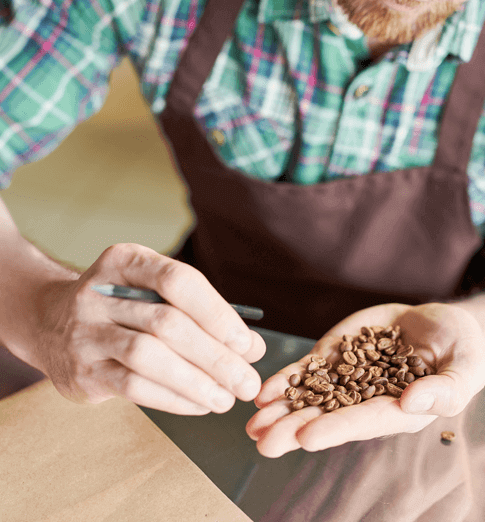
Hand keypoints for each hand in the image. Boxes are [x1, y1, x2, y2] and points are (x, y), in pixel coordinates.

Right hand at [32, 243, 265, 414]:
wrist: (52, 324)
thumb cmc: (123, 307)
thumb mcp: (155, 294)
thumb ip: (202, 314)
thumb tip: (252, 349)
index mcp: (126, 260)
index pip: (178, 280)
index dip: (216, 313)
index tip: (247, 344)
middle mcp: (101, 291)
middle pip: (167, 323)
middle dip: (215, 356)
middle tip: (247, 382)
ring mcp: (86, 331)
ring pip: (148, 356)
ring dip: (195, 382)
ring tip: (227, 399)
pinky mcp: (82, 370)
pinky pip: (132, 387)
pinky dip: (172, 398)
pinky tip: (199, 405)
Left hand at [246, 303, 484, 456]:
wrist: (436, 322)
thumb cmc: (460, 346)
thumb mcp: (467, 365)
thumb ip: (448, 388)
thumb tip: (414, 403)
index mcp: (399, 407)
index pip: (364, 420)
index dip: (336, 429)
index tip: (307, 438)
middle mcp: (367, 396)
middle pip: (328, 416)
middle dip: (294, 429)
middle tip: (264, 443)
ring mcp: (348, 375)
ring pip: (310, 395)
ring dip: (280, 410)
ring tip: (253, 423)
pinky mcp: (336, 354)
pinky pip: (307, 369)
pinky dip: (285, 379)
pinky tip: (263, 391)